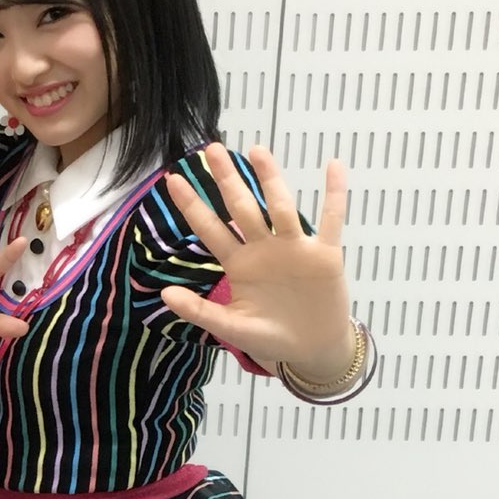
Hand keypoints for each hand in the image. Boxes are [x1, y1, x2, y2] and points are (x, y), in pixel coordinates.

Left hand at [159, 143, 354, 381]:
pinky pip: (332, 220)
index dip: (193, 206)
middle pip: (242, 208)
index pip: (210, 229)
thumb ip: (200, 311)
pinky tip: (333, 166)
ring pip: (281, 207)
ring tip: (257, 150)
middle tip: (211, 149)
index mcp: (239, 264)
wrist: (311, 349)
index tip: (173, 180)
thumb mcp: (231, 327)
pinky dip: (334, 194)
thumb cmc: (270, 337)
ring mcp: (295, 248)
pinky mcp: (325, 255)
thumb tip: (164, 294)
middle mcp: (264, 249)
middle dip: (227, 180)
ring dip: (271, 179)